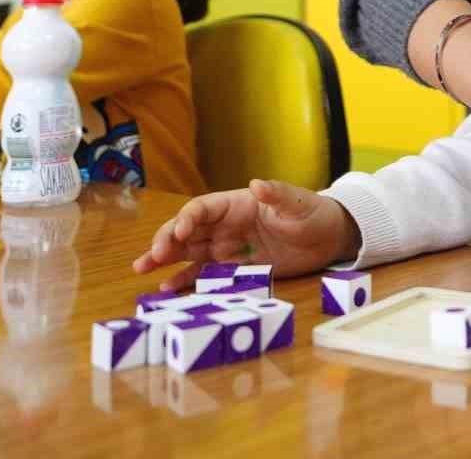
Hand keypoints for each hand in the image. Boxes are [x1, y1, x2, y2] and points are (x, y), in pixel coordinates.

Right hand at [132, 179, 359, 288]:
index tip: (178, 233)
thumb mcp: (296, 203)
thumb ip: (276, 194)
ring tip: (142, 268)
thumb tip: (257, 183)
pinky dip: (185, 279)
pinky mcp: (234, 268)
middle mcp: (225, 225)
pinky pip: (204, 273)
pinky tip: (166, 288)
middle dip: (166, 239)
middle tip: (152, 256)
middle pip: (187, 230)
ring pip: (188, 251)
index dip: (187, 219)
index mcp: (235, 204)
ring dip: (165, 258)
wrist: (327, 238)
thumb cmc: (311, 213)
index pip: (202, 209)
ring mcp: (227, 247)